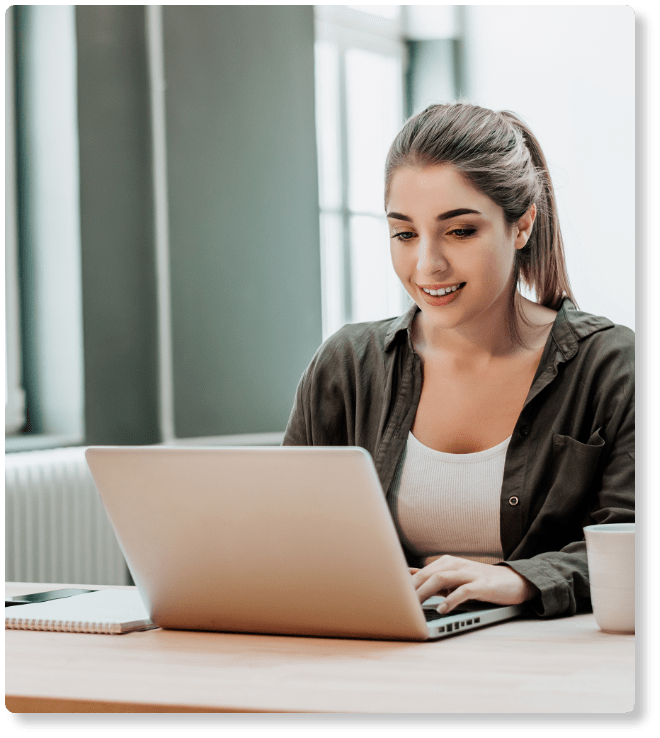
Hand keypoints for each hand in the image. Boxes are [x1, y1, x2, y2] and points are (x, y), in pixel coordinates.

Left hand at [411, 556, 536, 614]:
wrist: (512, 581)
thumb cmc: (479, 582)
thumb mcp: (453, 578)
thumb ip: (433, 578)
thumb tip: (408, 577)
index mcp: (446, 563)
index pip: (420, 573)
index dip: (405, 585)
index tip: (392, 597)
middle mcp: (455, 564)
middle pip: (427, 574)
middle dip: (412, 589)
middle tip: (399, 605)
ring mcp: (469, 573)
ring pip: (441, 579)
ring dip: (426, 593)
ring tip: (415, 606)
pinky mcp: (482, 585)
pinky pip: (463, 591)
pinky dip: (451, 600)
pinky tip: (442, 609)